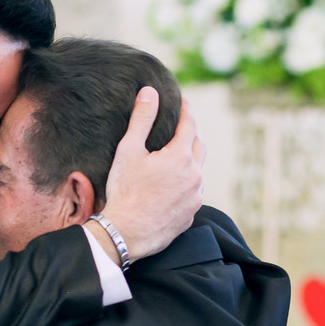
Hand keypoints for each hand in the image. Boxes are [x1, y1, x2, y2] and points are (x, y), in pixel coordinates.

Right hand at [101, 88, 205, 261]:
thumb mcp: (129, 150)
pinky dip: (186, 184)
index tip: (183, 100)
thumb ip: (141, 119)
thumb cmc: (125, 191)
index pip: (189, 125)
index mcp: (181, 157)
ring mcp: (195, 198)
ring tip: (177, 156)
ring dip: (190, 161)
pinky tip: (173, 185)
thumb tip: (150, 92)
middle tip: (183, 125)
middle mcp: (194, 176)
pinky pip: (193, 193)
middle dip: (192, 132)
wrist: (126, 233)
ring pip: (197, 172)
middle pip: (199, 146)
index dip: (186, 110)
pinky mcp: (190, 215)